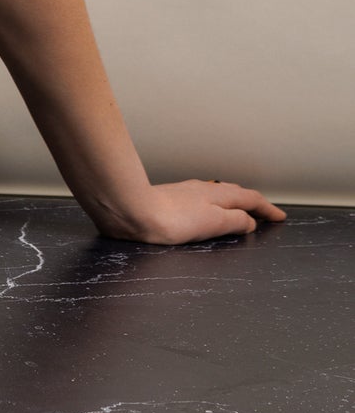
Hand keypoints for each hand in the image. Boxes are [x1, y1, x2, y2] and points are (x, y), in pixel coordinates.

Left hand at [97, 179, 287, 245]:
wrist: (132, 210)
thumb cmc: (172, 219)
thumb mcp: (212, 223)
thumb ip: (234, 221)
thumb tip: (249, 220)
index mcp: (217, 195)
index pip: (250, 199)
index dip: (267, 209)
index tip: (281, 217)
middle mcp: (203, 189)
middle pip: (235, 193)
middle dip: (253, 202)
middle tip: (265, 213)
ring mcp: (186, 192)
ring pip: (218, 193)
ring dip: (234, 201)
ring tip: (241, 210)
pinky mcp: (171, 198)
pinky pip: (203, 198)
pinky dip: (216, 203)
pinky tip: (207, 208)